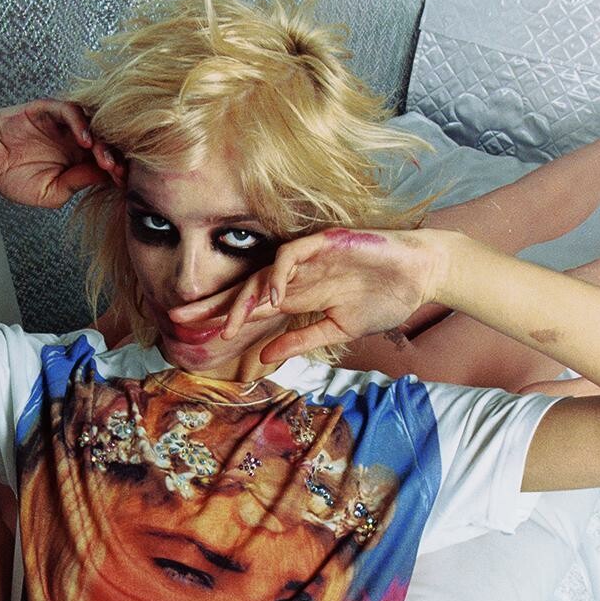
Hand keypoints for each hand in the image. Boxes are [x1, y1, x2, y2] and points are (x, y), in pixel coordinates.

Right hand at [0, 99, 124, 208]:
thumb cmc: (13, 177)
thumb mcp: (51, 192)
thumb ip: (76, 183)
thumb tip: (104, 177)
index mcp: (80, 160)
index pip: (108, 162)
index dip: (118, 172)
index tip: (124, 186)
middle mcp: (76, 139)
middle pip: (106, 141)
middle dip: (116, 158)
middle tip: (118, 173)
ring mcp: (63, 123)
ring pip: (94, 124)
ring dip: (103, 142)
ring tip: (105, 161)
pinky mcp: (49, 109)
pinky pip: (71, 110)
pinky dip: (81, 124)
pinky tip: (86, 142)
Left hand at [170, 228, 448, 364]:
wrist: (421, 275)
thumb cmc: (383, 299)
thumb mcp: (337, 331)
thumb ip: (300, 342)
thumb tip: (262, 358)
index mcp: (298, 296)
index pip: (251, 307)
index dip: (221, 317)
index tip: (190, 334)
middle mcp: (296, 276)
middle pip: (245, 287)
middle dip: (213, 303)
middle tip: (179, 318)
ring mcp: (309, 258)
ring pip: (263, 273)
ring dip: (244, 298)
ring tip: (228, 323)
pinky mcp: (326, 242)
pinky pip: (292, 255)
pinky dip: (279, 274)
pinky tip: (272, 297)